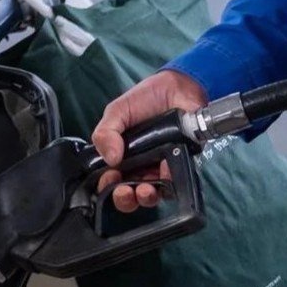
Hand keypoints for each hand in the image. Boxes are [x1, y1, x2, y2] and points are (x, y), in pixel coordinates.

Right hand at [92, 69, 208, 212]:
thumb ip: (106, 132)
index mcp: (120, 156)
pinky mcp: (181, 164)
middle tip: (125, 191)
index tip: (109, 180)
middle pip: (130, 193)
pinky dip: (170, 181)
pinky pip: (175, 182)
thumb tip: (110, 158)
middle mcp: (139, 166)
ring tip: (144, 190)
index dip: (108, 186)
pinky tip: (165, 171)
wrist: (177, 87)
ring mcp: (160, 167)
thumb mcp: (117, 111)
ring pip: (152, 194)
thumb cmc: (145, 99)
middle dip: (125, 199)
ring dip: (146, 198)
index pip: (110, 180)